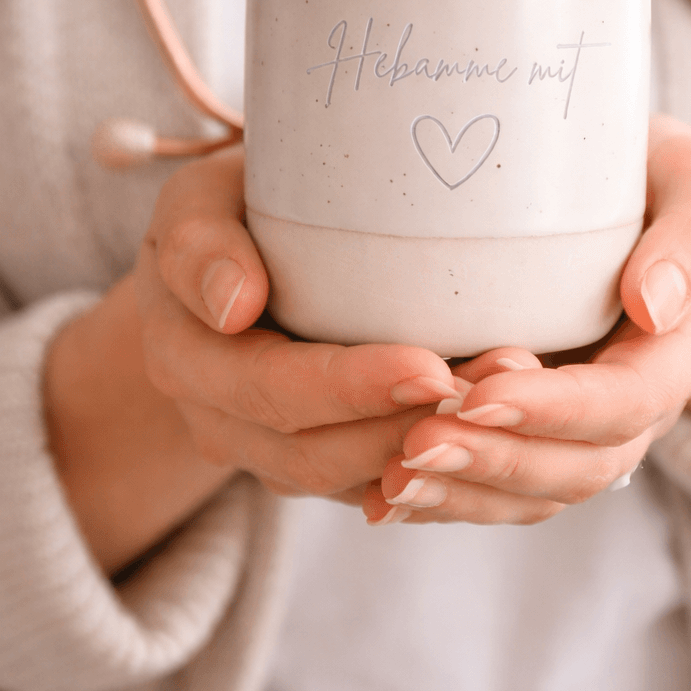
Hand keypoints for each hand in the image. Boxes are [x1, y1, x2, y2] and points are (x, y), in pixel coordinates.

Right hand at [47, 148, 465, 573]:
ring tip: (508, 406)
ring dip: (431, 454)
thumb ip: (202, 244)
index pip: (268, 387)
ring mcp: (265, 453)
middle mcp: (217, 422)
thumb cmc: (225, 211)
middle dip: (408, 427)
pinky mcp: (314, 465)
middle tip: (496, 392)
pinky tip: (490, 433)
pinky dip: (432, 469)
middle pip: (313, 452)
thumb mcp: (195, 202)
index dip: (349, 387)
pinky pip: (373, 487)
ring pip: (351, 480)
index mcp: (182, 356)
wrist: (225, 262)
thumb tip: (234, 305)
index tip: (430, 366)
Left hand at [363, 116, 690, 525]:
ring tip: (393, 482)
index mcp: (685, 350)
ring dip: (465, 493)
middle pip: (580, 465)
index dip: (556, 409)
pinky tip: (385, 494)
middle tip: (417, 447)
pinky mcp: (542, 430)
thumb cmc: (668, 180)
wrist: (655, 207)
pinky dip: (449, 498)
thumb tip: (651, 305)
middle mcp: (643, 405)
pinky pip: (504, 488)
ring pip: (538, 490)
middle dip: (497, 460)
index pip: (628, 402)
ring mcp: (591, 427)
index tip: (480, 394)